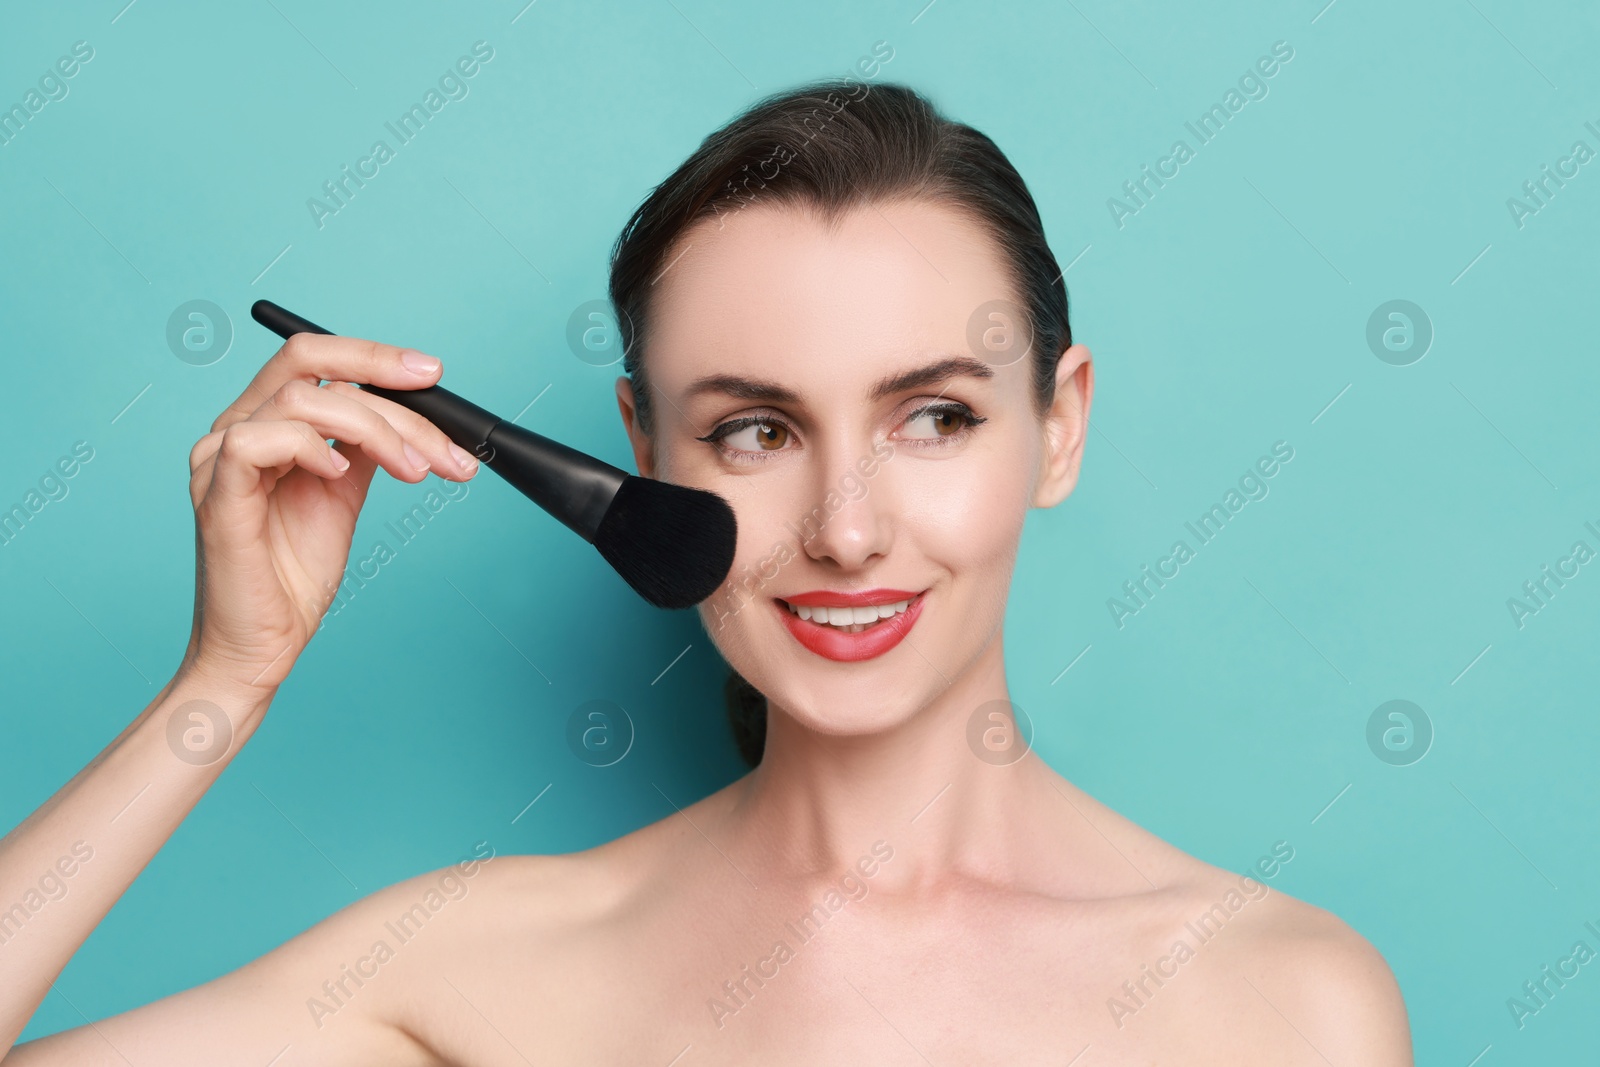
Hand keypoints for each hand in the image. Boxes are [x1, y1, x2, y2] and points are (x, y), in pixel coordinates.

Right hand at [180, 334, 478, 693]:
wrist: (262, 646)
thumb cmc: (292, 578)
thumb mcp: (344, 495)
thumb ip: (364, 448)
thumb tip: (409, 415)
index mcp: (264, 424)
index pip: (316, 360)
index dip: (377, 358)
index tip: (433, 373)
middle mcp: (236, 429)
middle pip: (305, 358)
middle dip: (379, 367)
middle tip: (435, 388)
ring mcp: (219, 459)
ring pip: (299, 399)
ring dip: (374, 428)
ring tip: (415, 471)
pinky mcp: (217, 494)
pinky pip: (255, 441)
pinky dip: (311, 448)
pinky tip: (342, 474)